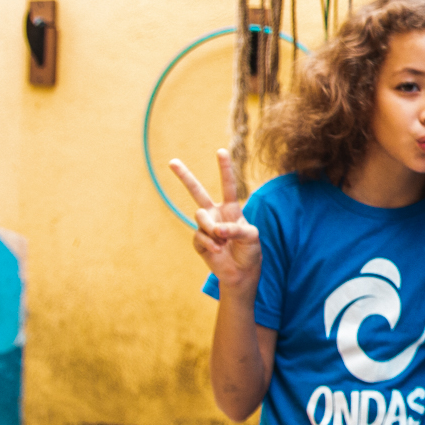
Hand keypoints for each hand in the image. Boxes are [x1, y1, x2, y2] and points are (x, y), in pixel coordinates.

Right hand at [170, 149, 261, 299]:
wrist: (241, 273)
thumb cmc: (250, 251)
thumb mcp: (251, 236)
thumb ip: (236, 228)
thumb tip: (216, 229)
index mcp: (231, 208)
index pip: (227, 185)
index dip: (225, 168)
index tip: (221, 151)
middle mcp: (215, 214)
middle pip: (197, 191)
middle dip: (184, 176)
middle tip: (172, 161)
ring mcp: (205, 227)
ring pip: (200, 217)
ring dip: (212, 228)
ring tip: (223, 241)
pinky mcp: (198, 241)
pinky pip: (199, 236)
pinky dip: (211, 244)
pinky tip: (219, 251)